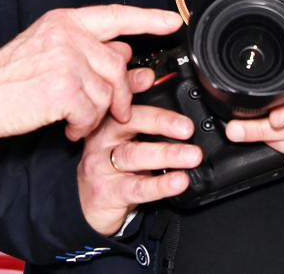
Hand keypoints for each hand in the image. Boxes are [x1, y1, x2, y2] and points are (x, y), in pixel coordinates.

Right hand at [0, 4, 182, 141]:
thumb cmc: (8, 78)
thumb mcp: (45, 48)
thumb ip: (83, 46)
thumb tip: (120, 53)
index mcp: (64, 20)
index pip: (115, 15)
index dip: (147, 19)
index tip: (172, 22)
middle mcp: (67, 34)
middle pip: (117, 64)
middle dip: (118, 94)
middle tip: (107, 111)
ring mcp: (66, 59)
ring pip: (107, 92)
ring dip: (95, 114)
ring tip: (74, 119)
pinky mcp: (64, 88)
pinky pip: (92, 113)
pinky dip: (82, 127)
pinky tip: (66, 127)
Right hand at [77, 67, 202, 234]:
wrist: (91, 205)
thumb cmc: (111, 165)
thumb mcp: (123, 138)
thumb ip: (142, 116)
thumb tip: (161, 87)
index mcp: (108, 120)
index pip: (120, 97)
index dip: (132, 84)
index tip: (150, 78)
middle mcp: (102, 138)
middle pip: (128, 122)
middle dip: (160, 121)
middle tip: (187, 127)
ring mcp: (102, 165)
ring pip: (133, 155)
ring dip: (166, 154)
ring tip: (192, 156)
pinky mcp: (108, 192)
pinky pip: (135, 188)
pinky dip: (159, 184)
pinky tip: (178, 181)